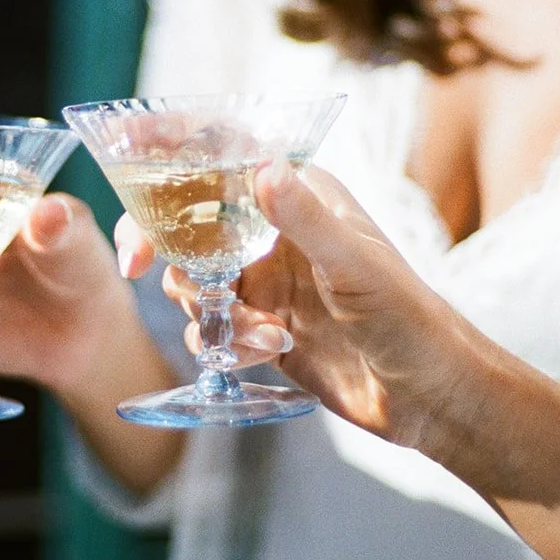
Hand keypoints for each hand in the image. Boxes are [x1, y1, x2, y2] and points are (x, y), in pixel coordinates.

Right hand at [133, 161, 493, 465]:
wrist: (432, 399)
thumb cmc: (412, 319)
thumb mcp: (356, 265)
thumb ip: (305, 218)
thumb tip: (264, 167)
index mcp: (301, 195)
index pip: (222, 161)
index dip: (168, 162)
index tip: (128, 170)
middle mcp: (277, 232)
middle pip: (190, 221)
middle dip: (165, 245)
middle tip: (142, 266)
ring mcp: (266, 282)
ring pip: (193, 280)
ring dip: (208, 307)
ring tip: (258, 331)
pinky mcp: (261, 330)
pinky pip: (212, 328)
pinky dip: (224, 342)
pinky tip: (266, 353)